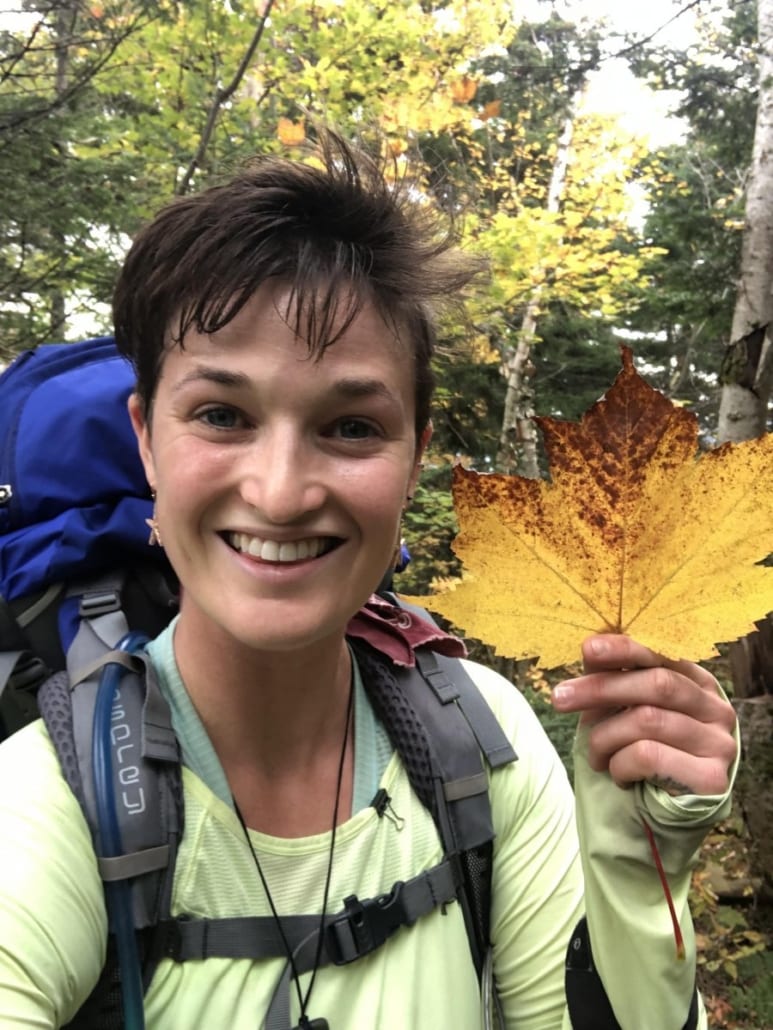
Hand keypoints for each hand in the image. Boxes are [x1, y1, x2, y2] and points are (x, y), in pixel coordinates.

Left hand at [551, 634, 737, 795]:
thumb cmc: (635, 755)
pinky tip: (620, 776)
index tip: (588, 649)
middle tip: (559, 698)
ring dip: (605, 738)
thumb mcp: (620, 711)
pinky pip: (649, 755)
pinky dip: (620, 764)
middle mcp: (716, 709)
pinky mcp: (712, 778)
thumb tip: (591, 647)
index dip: (625, 649)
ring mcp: (719, 744)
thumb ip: (612, 679)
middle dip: (601, 689)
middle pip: (657, 684)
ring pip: (647, 720)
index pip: (661, 655)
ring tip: (595, 756)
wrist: (653, 818)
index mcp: (696, 683)